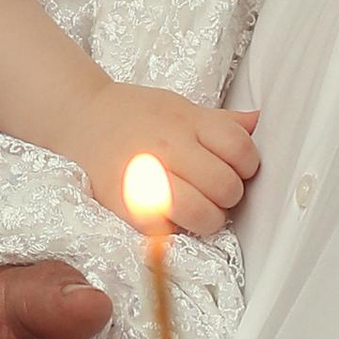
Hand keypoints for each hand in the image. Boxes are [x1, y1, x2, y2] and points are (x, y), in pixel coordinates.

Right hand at [69, 87, 261, 236]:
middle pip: (226, 186)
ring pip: (204, 215)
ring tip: (197, 206)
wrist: (81, 119)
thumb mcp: (180, 107)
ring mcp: (148, 179)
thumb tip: (258, 122)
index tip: (235, 167)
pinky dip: (176, 229)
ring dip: (208, 217)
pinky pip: (169, 231)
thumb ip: (220, 121)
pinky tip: (170, 215)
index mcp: (187, 121)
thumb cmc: (135, 114)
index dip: (247, 163)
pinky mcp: (128, 207)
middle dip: (228, 194)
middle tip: (214, 190)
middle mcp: (169, 148)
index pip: (240, 148)